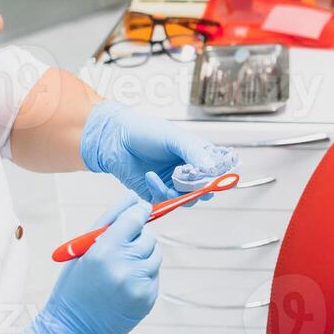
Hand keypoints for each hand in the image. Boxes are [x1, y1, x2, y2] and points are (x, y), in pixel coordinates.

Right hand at [20, 194, 161, 333]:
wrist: (74, 329)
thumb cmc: (74, 284)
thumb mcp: (82, 249)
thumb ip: (108, 220)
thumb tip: (133, 197)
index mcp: (103, 251)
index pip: (135, 218)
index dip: (139, 211)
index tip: (140, 210)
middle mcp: (124, 267)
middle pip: (149, 236)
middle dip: (138, 236)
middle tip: (123, 245)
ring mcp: (138, 285)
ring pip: (155, 255)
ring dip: (143, 255)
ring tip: (122, 266)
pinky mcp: (148, 299)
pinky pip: (154, 275)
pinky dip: (144, 274)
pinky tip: (125, 283)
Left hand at [80, 100, 231, 202]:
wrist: (115, 140)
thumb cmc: (145, 132)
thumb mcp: (174, 137)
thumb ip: (194, 153)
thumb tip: (213, 169)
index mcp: (198, 154)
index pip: (218, 170)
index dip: (219, 177)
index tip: (212, 179)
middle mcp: (189, 170)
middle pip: (206, 189)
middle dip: (200, 190)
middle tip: (190, 183)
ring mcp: (174, 183)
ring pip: (188, 200)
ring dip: (179, 192)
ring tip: (166, 177)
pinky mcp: (158, 194)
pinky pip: (167, 202)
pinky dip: (160, 192)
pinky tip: (150, 177)